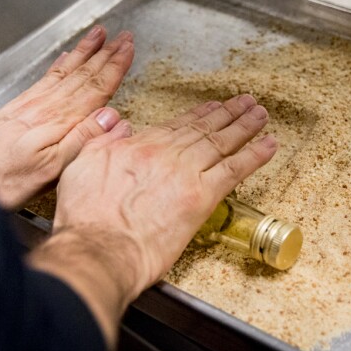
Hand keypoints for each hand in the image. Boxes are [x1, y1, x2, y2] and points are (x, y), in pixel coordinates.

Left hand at [0, 26, 134, 209]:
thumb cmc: (6, 180)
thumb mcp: (52, 169)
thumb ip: (83, 139)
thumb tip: (112, 116)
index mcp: (61, 121)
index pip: (96, 88)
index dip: (115, 67)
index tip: (129, 49)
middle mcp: (47, 106)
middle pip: (83, 74)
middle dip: (106, 53)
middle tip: (123, 36)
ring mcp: (31, 104)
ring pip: (66, 71)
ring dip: (85, 52)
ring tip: (98, 35)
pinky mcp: (17, 108)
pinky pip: (45, 78)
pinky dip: (60, 64)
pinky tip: (66, 57)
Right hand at [27, 94, 276, 350]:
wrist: (98, 247)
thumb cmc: (84, 217)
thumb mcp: (81, 165)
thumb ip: (102, 141)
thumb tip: (119, 126)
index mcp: (140, 145)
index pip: (177, 126)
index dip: (198, 115)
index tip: (212, 107)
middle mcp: (167, 154)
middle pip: (204, 129)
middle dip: (227, 114)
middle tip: (245, 103)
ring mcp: (187, 173)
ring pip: (222, 143)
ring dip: (245, 126)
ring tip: (260, 114)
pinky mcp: (202, 197)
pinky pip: (235, 169)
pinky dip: (254, 155)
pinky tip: (269, 145)